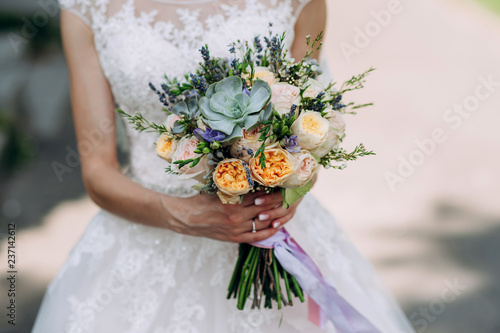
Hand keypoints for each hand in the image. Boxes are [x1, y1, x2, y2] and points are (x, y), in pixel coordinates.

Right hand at [161, 191, 299, 242]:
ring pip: (264, 222)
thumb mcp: (218, 187)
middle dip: (280, 202)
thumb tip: (254, 173)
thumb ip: (236, 184)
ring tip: (287, 208)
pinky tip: (277, 225)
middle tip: (290, 194)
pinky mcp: (236, 238)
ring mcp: (238, 229)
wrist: (187, 218)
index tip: (284, 183)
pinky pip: (258, 236)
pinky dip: (269, 231)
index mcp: (234, 202)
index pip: (262, 195)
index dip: (275, 190)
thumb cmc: (202, 199)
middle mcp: (238, 217)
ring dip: (277, 216)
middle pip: (267, 209)